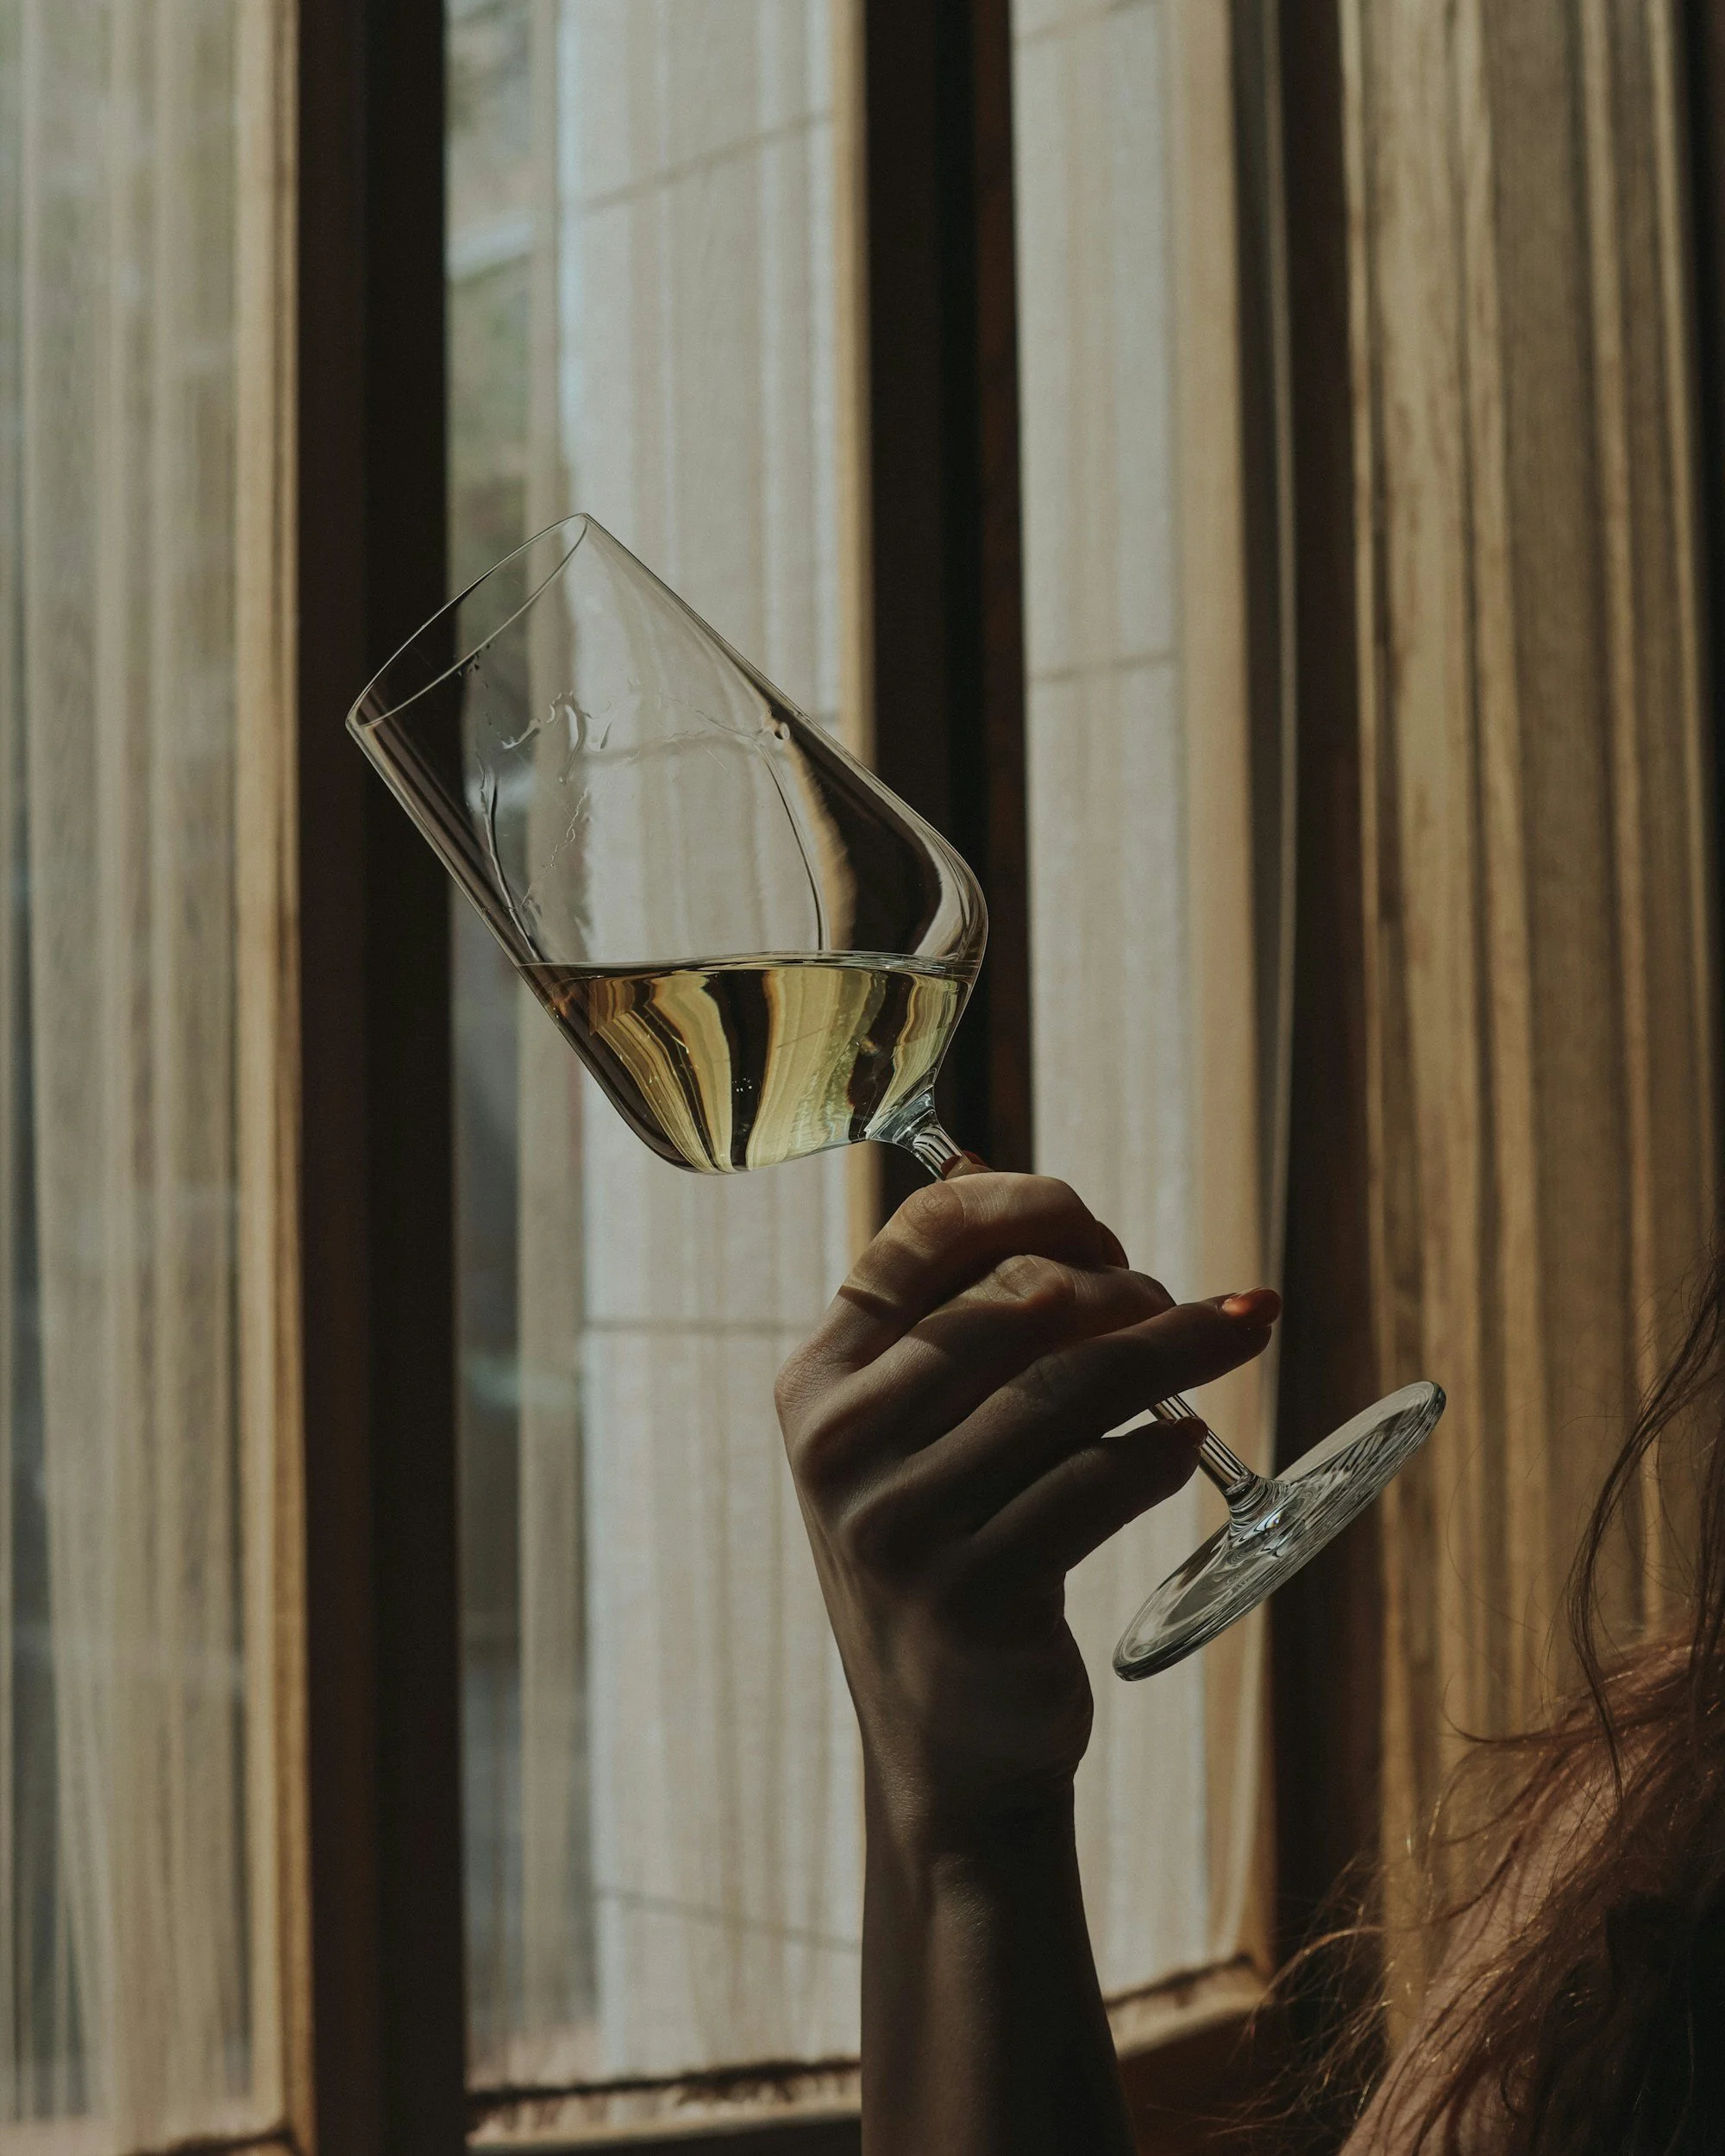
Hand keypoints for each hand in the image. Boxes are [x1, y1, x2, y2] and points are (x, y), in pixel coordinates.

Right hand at [776, 1171, 1279, 1843]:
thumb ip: (957, 1329)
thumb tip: (1040, 1198)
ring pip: (1073, 1383)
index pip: (923, 1234)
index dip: (1030, 1204)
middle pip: (1019, 1300)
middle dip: (1122, 1286)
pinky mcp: (975, 1597)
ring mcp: (900, 1526)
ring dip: (1174, 1346)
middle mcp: (840, 1445)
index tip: (1099, 1227)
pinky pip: (1102, 1480)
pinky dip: (1163, 1449)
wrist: (949, 1754)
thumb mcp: (915, 1441)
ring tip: (1227, 1340)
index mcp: (816, 1382)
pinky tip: (1181, 1446)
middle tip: (1175, 1308)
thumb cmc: (952, 1560)